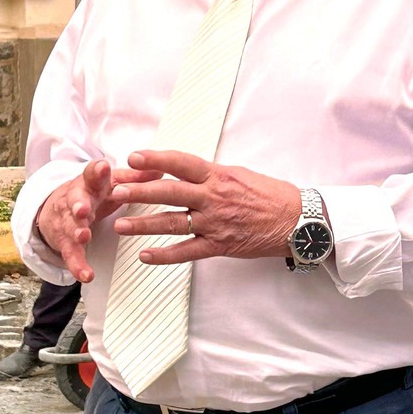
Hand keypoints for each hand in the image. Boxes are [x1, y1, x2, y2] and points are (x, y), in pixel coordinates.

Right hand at [34, 160, 123, 283]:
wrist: (56, 207)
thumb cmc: (91, 193)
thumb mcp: (111, 183)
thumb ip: (134, 178)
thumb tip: (161, 169)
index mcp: (90, 183)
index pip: (92, 173)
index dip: (97, 171)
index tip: (102, 167)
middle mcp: (76, 200)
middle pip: (75, 200)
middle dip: (79, 204)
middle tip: (83, 209)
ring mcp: (69, 221)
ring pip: (71, 226)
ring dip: (77, 232)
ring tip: (83, 236)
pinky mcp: (66, 242)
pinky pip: (71, 254)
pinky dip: (78, 265)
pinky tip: (86, 275)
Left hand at [110, 151, 300, 264]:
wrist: (297, 221)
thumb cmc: (269, 195)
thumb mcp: (239, 174)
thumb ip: (210, 175)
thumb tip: (183, 171)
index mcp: (219, 176)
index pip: (183, 164)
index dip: (157, 160)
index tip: (133, 157)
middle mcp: (214, 198)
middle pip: (170, 193)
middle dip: (140, 192)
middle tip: (115, 190)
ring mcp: (216, 223)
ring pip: (173, 223)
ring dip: (144, 225)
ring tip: (120, 225)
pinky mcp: (220, 246)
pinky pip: (188, 252)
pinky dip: (165, 255)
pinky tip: (146, 255)